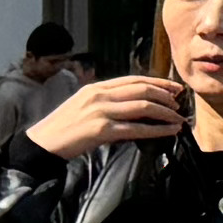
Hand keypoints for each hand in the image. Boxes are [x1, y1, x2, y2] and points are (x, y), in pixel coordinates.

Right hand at [29, 75, 181, 158]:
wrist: (43, 143)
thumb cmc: (64, 127)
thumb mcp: (85, 105)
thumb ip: (107, 101)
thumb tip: (136, 105)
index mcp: (96, 87)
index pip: (134, 79)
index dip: (157, 82)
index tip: (174, 88)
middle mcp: (100, 95)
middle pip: (142, 89)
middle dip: (165, 95)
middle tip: (178, 104)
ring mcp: (101, 111)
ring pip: (143, 106)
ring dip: (165, 112)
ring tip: (178, 118)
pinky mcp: (102, 130)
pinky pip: (137, 128)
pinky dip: (157, 130)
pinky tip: (169, 132)